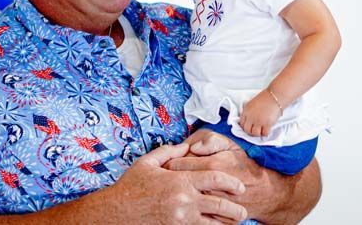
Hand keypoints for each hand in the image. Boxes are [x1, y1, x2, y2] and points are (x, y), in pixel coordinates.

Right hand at [108, 142, 247, 223]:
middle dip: (236, 209)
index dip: (230, 182)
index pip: (214, 179)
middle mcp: (184, 200)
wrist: (117, 211)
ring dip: (226, 224)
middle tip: (244, 210)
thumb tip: (186, 145)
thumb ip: (169, 152)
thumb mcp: (148, 162)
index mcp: (180, 180)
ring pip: (212, 223)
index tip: (240, 186)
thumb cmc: (131, 186)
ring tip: (235, 223)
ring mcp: (181, 218)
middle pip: (220, 205)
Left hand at [165, 133, 296, 222]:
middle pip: (175, 183)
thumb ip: (211, 140)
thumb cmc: (246, 166)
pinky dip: (188, 208)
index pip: (175, 164)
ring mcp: (212, 204)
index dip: (169, 162)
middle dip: (169, 179)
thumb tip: (192, 146)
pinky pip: (193, 214)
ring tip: (177, 190)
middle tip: (168, 177)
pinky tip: (188, 203)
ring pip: (182, 198)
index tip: (169, 162)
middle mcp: (209, 186)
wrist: (266, 193)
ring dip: (177, 194)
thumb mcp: (232, 145)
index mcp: (212, 165)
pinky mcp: (215, 218)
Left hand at [240, 90, 280, 136]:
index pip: (241, 124)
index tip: (249, 128)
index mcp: (246, 111)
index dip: (245, 127)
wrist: (275, 96)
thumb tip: (248, 118)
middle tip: (256, 130)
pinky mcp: (267, 124)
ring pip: (255, 134)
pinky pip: (264, 133)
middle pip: (247, 130)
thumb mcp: (252, 103)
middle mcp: (251, 117)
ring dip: (258, 133)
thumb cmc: (265, 98)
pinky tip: (267, 129)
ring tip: (262, 130)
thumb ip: (248, 111)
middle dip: (251, 132)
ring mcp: (258, 121)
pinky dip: (266, 133)